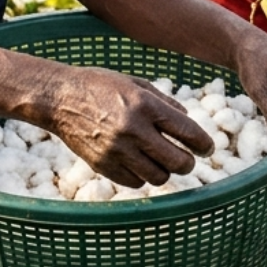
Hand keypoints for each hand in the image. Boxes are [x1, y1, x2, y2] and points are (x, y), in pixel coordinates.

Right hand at [40, 67, 215, 187]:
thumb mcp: (135, 83)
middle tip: (187, 159)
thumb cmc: (100, 85)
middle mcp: (133, 129)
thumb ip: (165, 103)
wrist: (59, 98)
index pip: (188, 133)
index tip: (207, 148)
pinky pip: (135, 182)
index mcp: (145, 105)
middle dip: (188, 163)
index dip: (204, 144)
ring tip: (160, 161)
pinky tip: (138, 163)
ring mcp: (117, 150)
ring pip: (158, 177)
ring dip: (165, 171)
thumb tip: (189, 124)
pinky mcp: (103, 165)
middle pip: (178, 162)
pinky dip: (142, 176)